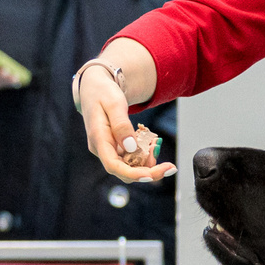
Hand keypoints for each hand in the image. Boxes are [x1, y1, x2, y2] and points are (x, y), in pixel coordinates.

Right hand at [75, 60, 173, 183]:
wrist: (95, 88)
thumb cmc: (103, 93)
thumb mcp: (114, 103)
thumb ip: (121, 125)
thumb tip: (131, 147)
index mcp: (98, 139)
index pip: (113, 165)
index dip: (132, 174)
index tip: (151, 176)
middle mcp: (102, 149)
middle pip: (124, 171)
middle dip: (148, 172)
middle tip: (169, 166)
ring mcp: (109, 150)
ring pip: (129, 167)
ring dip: (147, 163)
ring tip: (157, 146)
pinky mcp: (115, 148)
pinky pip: (131, 158)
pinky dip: (144, 156)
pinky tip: (152, 145)